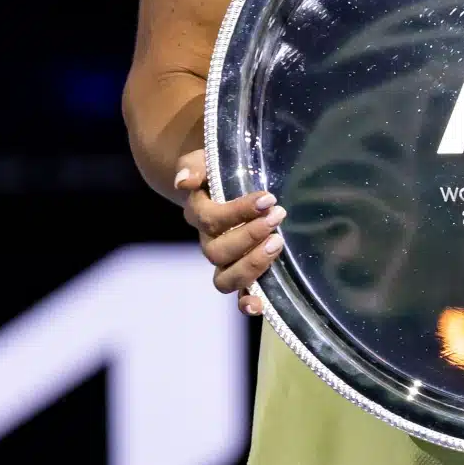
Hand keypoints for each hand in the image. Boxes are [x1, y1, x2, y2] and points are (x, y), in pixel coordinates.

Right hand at [176, 148, 284, 315]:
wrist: (223, 183)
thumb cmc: (218, 171)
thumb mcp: (205, 160)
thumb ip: (194, 167)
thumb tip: (186, 181)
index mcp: (198, 214)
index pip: (210, 219)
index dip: (238, 211)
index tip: (268, 198)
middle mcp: (208, 242)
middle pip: (217, 252)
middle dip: (249, 235)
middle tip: (276, 216)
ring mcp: (224, 261)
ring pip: (225, 278)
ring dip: (252, 265)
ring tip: (277, 243)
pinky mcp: (241, 272)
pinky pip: (238, 294)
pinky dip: (246, 303)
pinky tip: (260, 305)